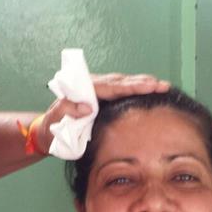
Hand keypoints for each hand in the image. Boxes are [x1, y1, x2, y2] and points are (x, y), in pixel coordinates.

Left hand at [33, 73, 171, 153]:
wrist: (48, 130)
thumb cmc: (52, 126)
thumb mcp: (55, 119)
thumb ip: (67, 109)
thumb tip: (87, 107)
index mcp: (84, 89)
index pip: (112, 86)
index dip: (132, 86)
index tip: (149, 86)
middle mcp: (93, 86)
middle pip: (121, 82)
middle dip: (143, 82)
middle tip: (163, 85)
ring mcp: (98, 91)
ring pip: (123, 84)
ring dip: (142, 84)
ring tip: (161, 86)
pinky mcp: (102, 98)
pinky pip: (121, 90)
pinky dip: (136, 89)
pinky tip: (148, 90)